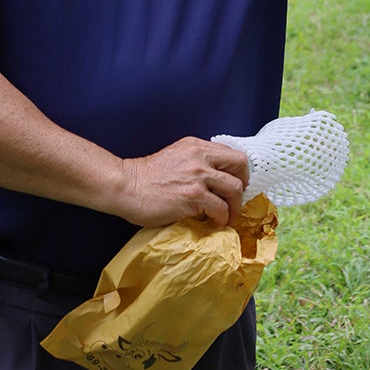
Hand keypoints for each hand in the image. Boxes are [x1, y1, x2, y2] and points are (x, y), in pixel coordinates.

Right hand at [117, 136, 249, 228]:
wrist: (126, 187)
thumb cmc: (147, 176)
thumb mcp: (177, 157)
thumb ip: (196, 161)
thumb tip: (216, 178)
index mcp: (197, 146)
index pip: (232, 153)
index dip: (239, 171)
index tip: (236, 184)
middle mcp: (201, 156)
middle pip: (240, 166)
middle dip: (243, 186)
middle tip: (235, 201)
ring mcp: (198, 176)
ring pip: (234, 189)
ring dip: (234, 207)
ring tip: (226, 217)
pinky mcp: (193, 196)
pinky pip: (220, 208)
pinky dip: (221, 218)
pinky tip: (213, 222)